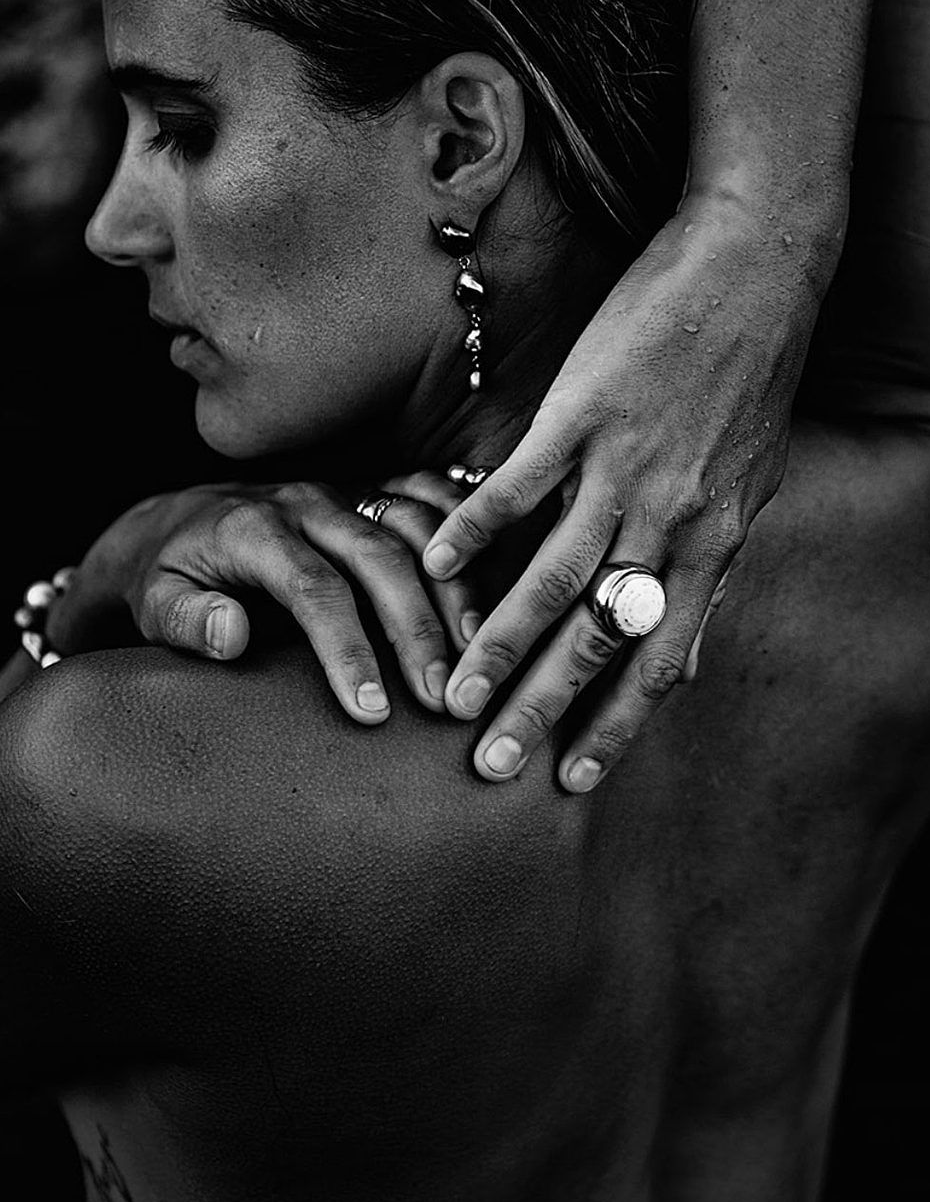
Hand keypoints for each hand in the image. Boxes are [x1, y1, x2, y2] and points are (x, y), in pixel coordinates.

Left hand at [46, 477, 480, 723]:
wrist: (182, 522)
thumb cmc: (172, 577)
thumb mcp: (156, 601)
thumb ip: (188, 621)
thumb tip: (234, 636)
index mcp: (255, 528)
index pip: (312, 588)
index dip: (346, 649)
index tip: (372, 710)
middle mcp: (309, 502)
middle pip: (378, 557)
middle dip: (416, 628)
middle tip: (444, 698)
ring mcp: (349, 491)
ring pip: (418, 527)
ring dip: (456, 587)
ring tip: (482, 652)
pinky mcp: (374, 490)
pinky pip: (433, 497)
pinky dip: (471, 528)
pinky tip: (501, 575)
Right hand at [422, 191, 824, 789]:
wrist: (757, 267)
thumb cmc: (754, 372)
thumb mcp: (751, 480)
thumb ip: (713, 562)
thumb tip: (693, 641)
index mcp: (714, 539)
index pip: (661, 656)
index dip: (617, 722)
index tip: (575, 780)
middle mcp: (672, 518)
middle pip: (601, 636)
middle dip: (545, 708)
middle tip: (494, 767)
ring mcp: (626, 466)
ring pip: (555, 577)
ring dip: (499, 642)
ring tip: (452, 692)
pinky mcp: (585, 411)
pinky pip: (520, 487)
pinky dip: (472, 530)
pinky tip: (427, 564)